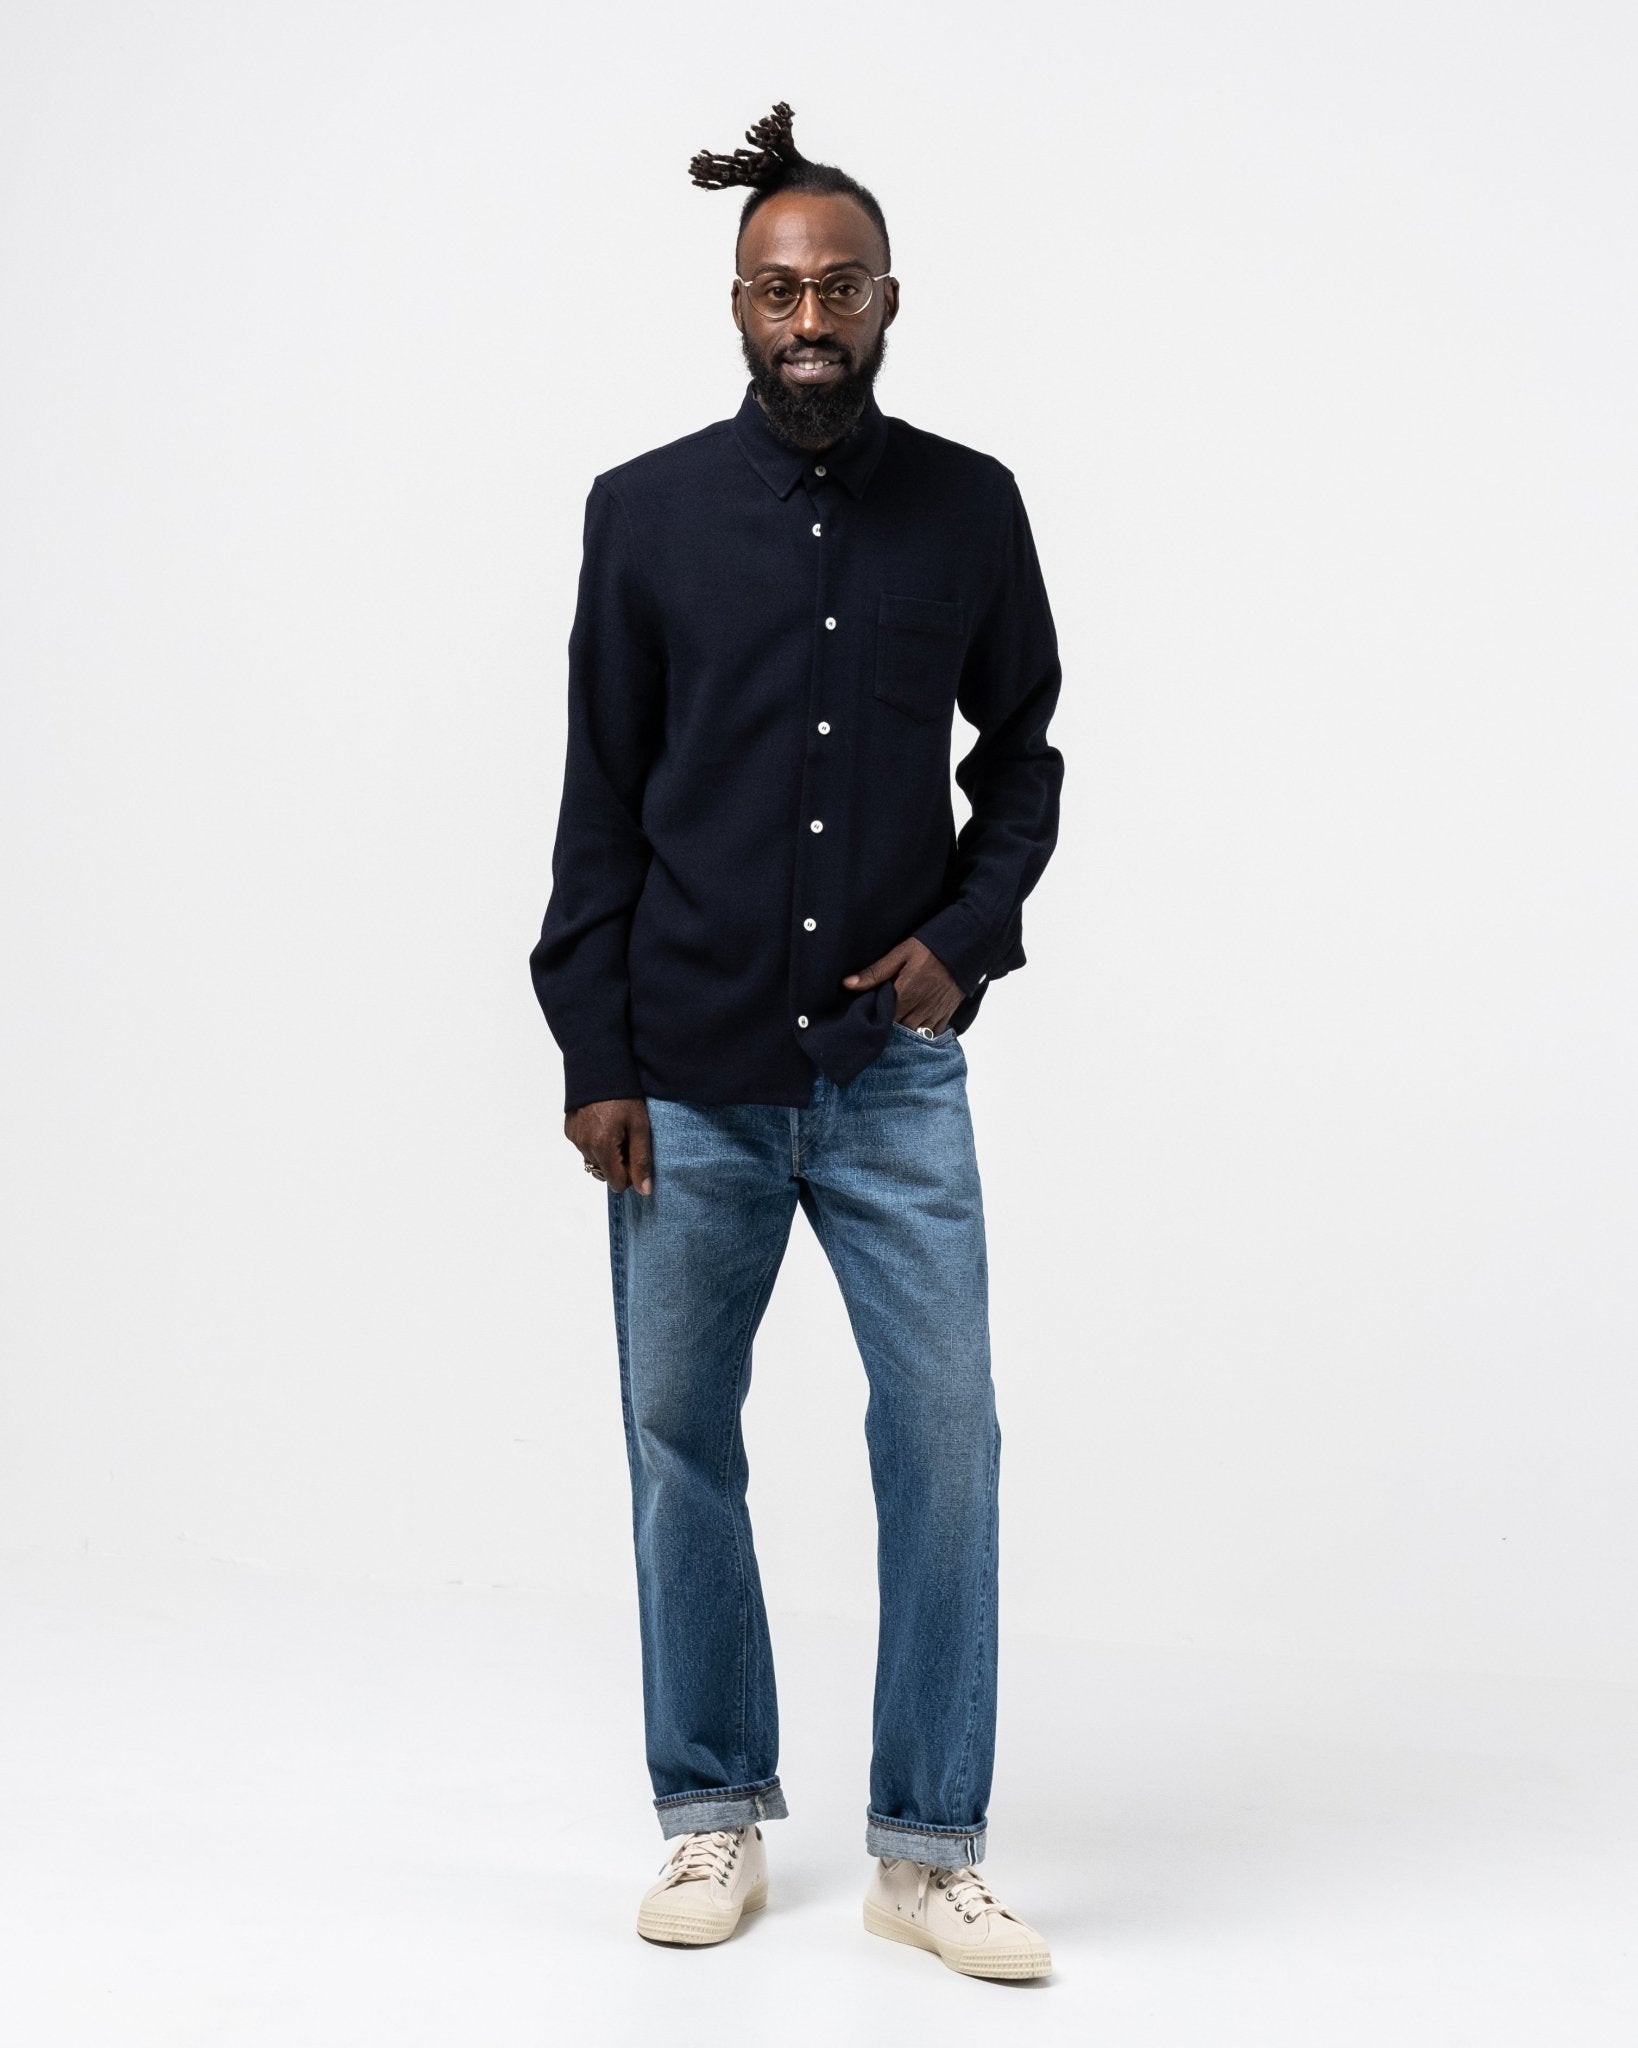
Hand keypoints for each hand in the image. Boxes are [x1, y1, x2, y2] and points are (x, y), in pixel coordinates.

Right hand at [565, 1097, 653, 1194]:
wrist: (598, 1066)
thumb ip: (642, 1159)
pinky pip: (584, 1147)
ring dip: (606, 1153)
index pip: (617, 1184)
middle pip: (605, 1173)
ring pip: (594, 1161)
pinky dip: (594, 1142)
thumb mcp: (640, 1126)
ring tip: (615, 1128)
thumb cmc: (624, 1094)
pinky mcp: (569, 1130)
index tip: (636, 1154)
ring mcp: (574, 1138)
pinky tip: (602, 1123)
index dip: (630, 1174)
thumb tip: (645, 1191)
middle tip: (627, 1138)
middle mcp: (584, 1147)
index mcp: (602, 1147)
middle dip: (618, 1163)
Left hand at [842, 936, 963, 1031]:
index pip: (884, 1020)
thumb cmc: (930, 947)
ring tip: (892, 1035)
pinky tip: (913, 1034)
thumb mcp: (900, 954)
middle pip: (899, 1031)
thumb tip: (847, 984)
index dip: (875, 1023)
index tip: (866, 1022)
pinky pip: (932, 1034)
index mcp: (905, 995)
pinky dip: (922, 1037)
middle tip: (877, 1029)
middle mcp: (920, 1009)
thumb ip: (875, 973)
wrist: (965, 946)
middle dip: (888, 1032)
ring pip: (915, 1036)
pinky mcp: (947, 1014)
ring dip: (904, 1036)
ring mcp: (935, 1014)